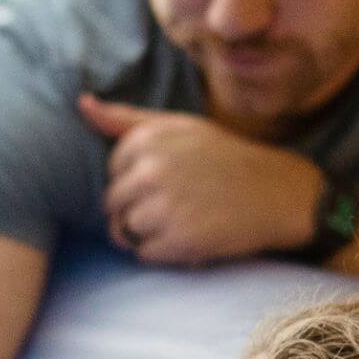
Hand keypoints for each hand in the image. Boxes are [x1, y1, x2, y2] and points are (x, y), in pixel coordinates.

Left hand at [78, 93, 321, 263]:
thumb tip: (83, 103)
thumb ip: (126, 118)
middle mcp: (152, 170)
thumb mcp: (179, 126)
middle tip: (176, 204)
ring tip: (185, 218)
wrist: (276, 191)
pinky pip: (145, 254)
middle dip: (136, 210)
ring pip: (125, 231)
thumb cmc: (222, 157)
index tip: (170, 177)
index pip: (111, 173)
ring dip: (149, 233)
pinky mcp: (178, 239)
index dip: (138, 181)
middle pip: (113, 205)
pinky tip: (192, 235)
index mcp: (148, 139)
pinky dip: (165, 252)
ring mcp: (164, 206)